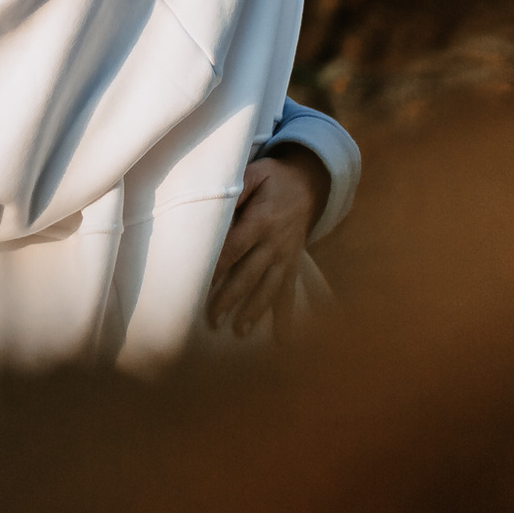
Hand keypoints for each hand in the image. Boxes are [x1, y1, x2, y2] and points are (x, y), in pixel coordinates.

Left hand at [206, 145, 331, 338]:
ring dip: (254, 311)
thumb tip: (214, 201)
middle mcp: (275, 242)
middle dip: (231, 297)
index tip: (203, 283)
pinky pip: (289, 292)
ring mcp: (286, 256)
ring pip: (269, 288)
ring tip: (239, 332)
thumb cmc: (275, 179)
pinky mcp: (292, 264)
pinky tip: (282, 339)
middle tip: (213, 319)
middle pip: (250, 273)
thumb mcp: (256, 173)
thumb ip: (237, 187)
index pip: (236, 246)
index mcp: (262, 219)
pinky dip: (287, 316)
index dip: (220, 265)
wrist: (310, 184)